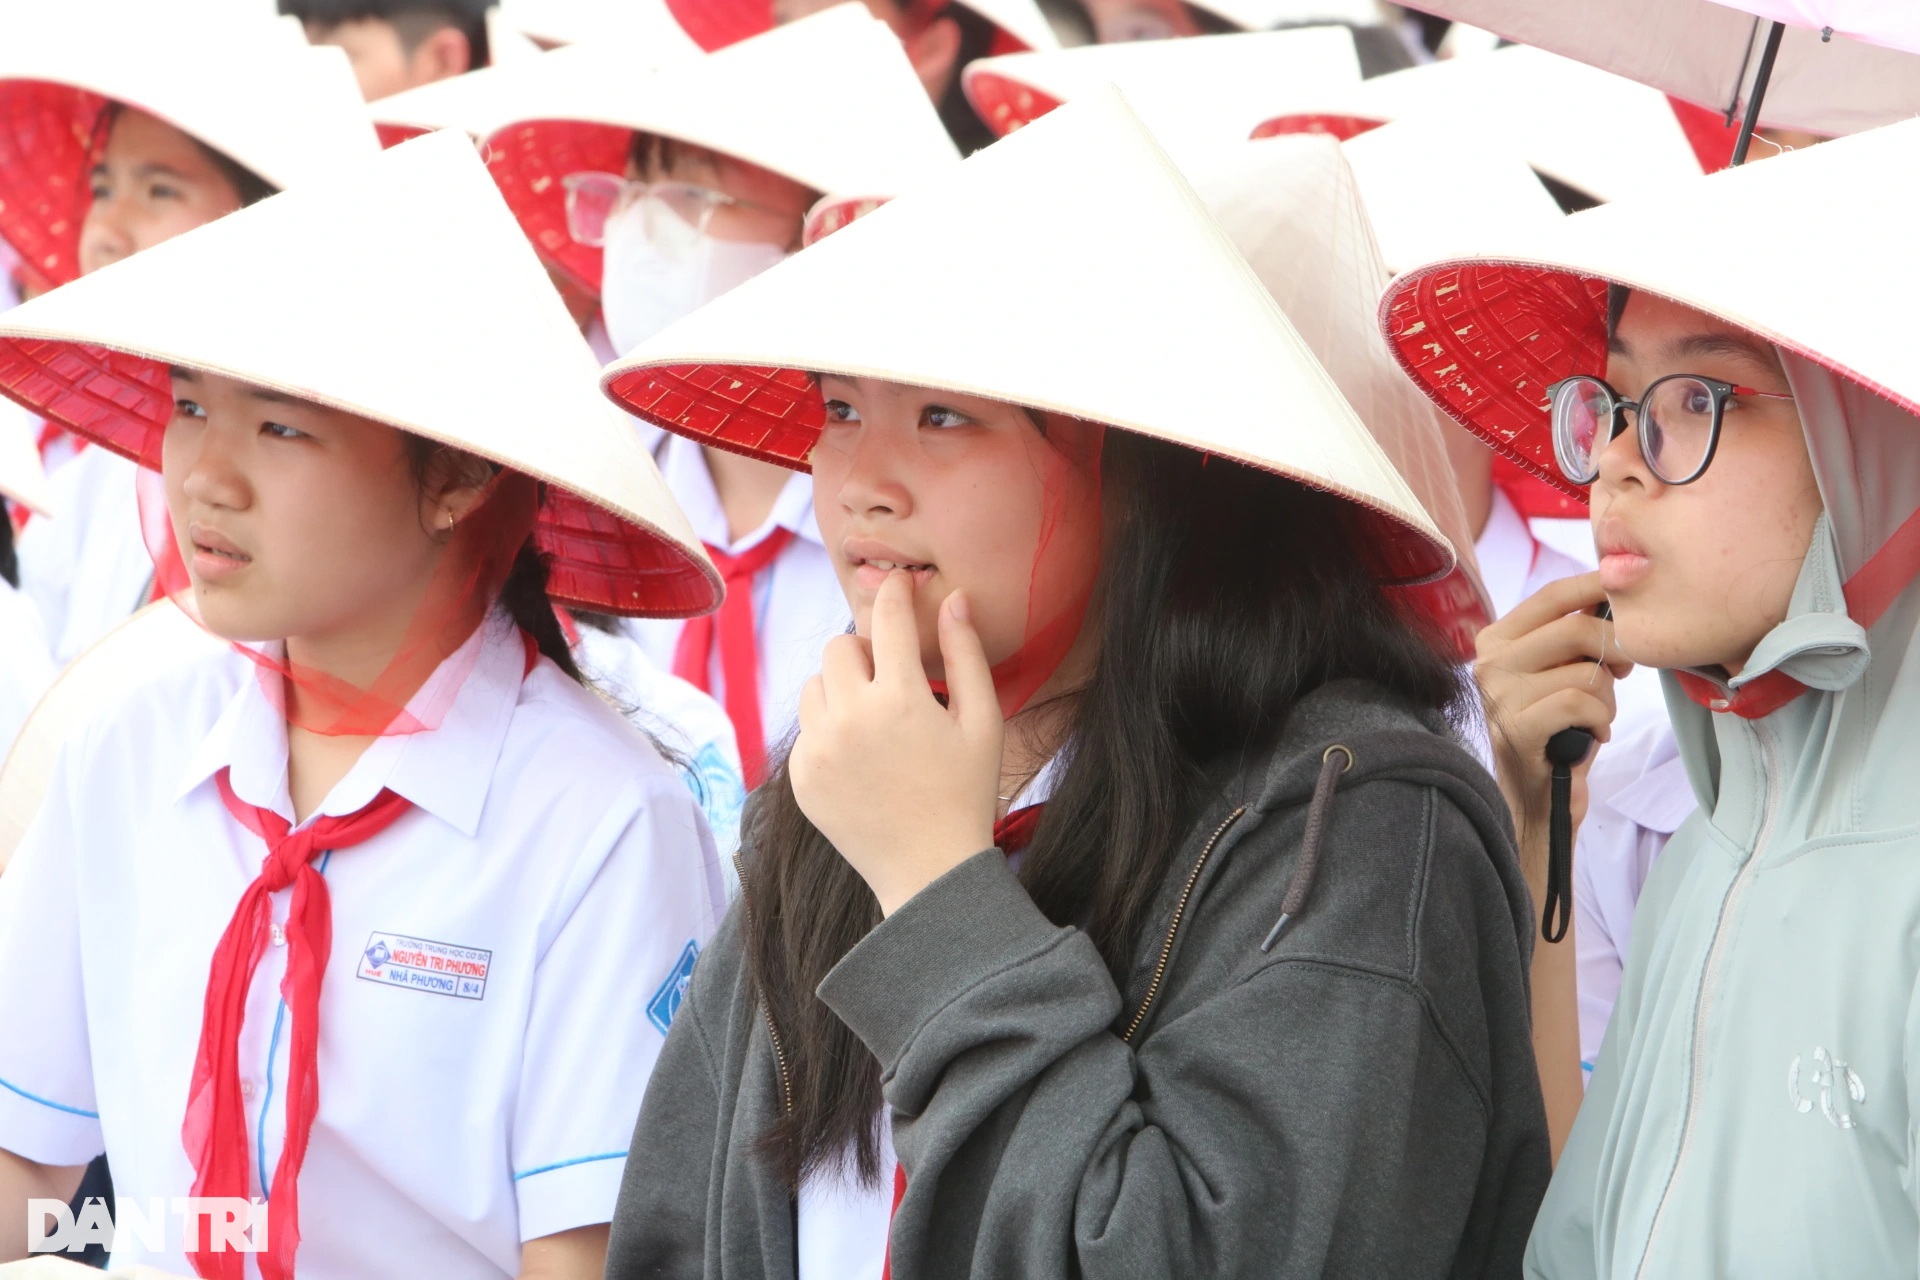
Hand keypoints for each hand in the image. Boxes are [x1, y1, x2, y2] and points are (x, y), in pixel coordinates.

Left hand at [790, 571, 1003, 915]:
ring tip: (874, 720)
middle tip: (891, 678)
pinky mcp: (801, 777)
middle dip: (865, 652)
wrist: (929, 870)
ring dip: (840, 689)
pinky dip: (829, 731)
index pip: (887, 620)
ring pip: (814, 686)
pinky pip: (806, 729)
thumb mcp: (982, 722)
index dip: (893, 594)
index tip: (896, 584)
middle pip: (839, 647)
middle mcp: (850, 719)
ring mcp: (818, 750)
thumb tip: (953, 600)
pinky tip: (862, 758)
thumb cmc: (966, 793)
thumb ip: (966, 655)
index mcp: (901, 699)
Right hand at [1474, 572, 1631, 883]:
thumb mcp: (1558, 674)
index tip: (1630, 593)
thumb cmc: (1555, 735)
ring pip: (1586, 672)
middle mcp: (1489, 663)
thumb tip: (1615, 594)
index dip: (1598, 587)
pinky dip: (1600, 721)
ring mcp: (1498, 696)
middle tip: (1622, 671)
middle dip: (1616, 649)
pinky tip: (1591, 736)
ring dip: (1608, 699)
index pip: (1553, 595)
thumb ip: (1573, 636)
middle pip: (1576, 628)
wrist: (1535, 803)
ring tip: (1595, 719)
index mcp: (1495, 640)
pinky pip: (1581, 704)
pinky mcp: (1516, 729)